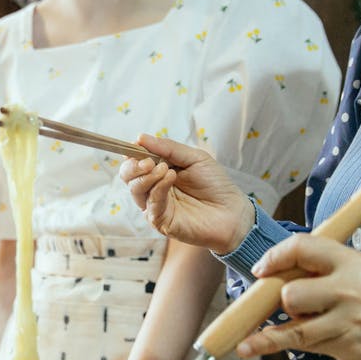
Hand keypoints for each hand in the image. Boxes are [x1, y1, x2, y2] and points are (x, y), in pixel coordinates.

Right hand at [118, 134, 254, 254]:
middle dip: (134, 165)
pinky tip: (170, 177)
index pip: (134, 162)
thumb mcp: (194, 158)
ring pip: (135, 190)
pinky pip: (151, 204)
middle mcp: (153, 189)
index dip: (132, 153)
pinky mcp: (161, 222)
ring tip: (165, 169)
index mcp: (158, 172)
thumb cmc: (215, 184)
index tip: (137, 144)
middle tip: (149, 161)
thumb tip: (140, 137)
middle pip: (128, 177)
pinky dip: (158, 188)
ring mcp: (155, 206)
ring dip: (147, 176)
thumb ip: (168, 148)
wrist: (233, 211)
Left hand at [236, 234, 360, 359]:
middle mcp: (350, 289)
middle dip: (281, 300)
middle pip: (292, 294)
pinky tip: (250, 347)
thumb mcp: (356, 268)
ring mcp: (349, 321)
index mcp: (351, 261)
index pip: (302, 248)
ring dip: (272, 331)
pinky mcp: (347, 347)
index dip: (274, 257)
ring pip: (294, 326)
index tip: (260, 270)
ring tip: (252, 337)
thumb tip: (272, 274)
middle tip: (287, 305)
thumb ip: (320, 267)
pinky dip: (274, 345)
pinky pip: (302, 345)